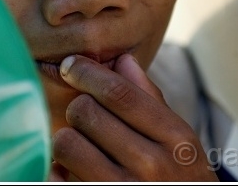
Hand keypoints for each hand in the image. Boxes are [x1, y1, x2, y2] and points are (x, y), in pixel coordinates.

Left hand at [50, 53, 217, 180]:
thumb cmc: (180, 181)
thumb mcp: (180, 144)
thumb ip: (151, 102)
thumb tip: (123, 60)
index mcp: (175, 139)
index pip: (119, 93)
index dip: (87, 73)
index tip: (71, 65)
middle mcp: (152, 166)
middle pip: (86, 112)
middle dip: (78, 108)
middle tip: (84, 119)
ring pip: (67, 143)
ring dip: (66, 140)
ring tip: (79, 147)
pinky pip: (57, 177)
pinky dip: (56, 171)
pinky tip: (70, 172)